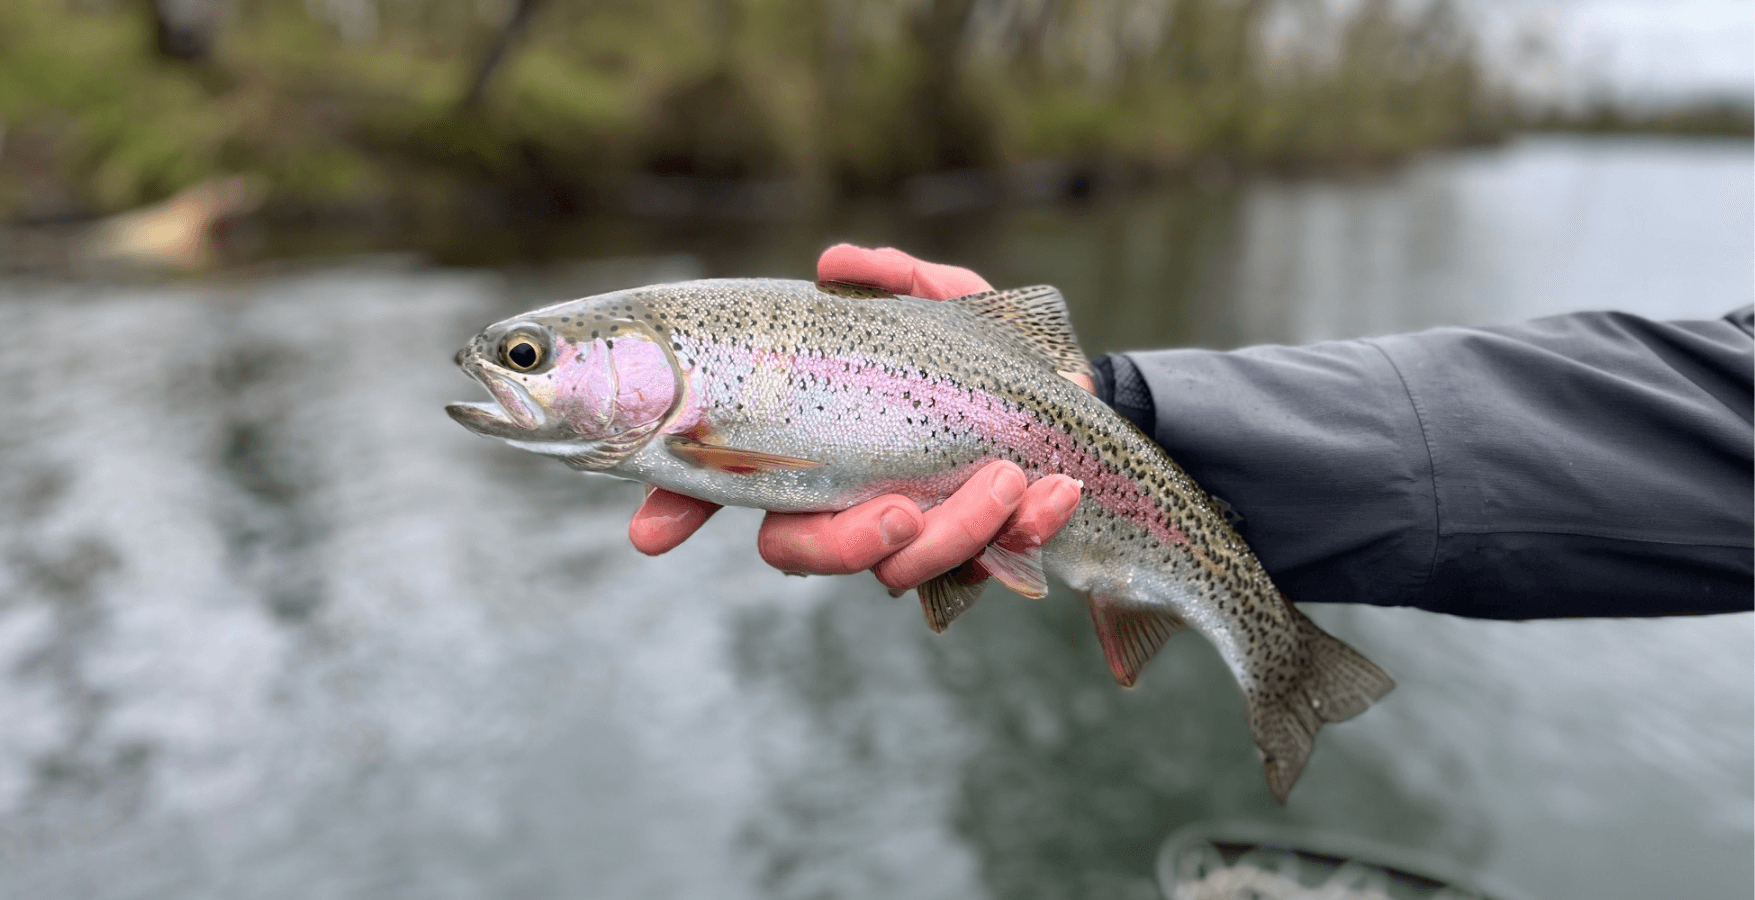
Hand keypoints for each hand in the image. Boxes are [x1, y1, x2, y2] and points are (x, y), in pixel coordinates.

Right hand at [629, 244, 1086, 591]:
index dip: (681, 511)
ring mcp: (917, 535)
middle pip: (803, 552)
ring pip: (905, 572)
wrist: (1066, 393)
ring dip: (956, 532)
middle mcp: (850, 502)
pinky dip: (1028, 528)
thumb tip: (836, 263)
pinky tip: (1050, 490)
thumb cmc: (980, 353)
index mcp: (816, 450)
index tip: (650, 536)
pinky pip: (998, 563)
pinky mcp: (989, 548)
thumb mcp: (939, 305)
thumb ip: (892, 281)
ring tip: (1006, 478)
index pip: (729, 488)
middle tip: (900, 512)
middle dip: (847, 548)